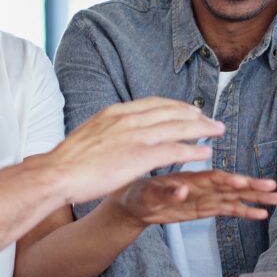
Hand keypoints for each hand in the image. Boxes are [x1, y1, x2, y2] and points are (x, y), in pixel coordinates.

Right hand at [46, 98, 223, 204]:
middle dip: (195, 115)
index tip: (190, 110)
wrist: (58, 173)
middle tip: (211, 119)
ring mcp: (136, 136)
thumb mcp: (90, 133)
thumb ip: (108, 129)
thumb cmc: (69, 161)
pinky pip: (176, 150)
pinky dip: (194, 150)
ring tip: (217, 131)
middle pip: (172, 111)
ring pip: (179, 128)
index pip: (155, 103)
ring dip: (202, 129)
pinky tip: (206, 153)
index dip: (176, 106)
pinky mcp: (141, 156)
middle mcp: (129, 119)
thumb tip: (113, 131)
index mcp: (116, 112)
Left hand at [113, 171, 276, 225]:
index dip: (230, 180)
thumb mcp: (147, 194)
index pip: (214, 178)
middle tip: (275, 189)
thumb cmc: (137, 194)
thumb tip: (181, 189)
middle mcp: (202, 186)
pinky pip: (228, 210)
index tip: (245, 182)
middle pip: (231, 186)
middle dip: (253, 188)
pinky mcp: (205, 209)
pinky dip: (244, 212)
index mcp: (189, 178)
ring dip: (256, 199)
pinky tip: (261, 214)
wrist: (134, 203)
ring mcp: (205, 198)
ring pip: (235, 197)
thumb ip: (165, 192)